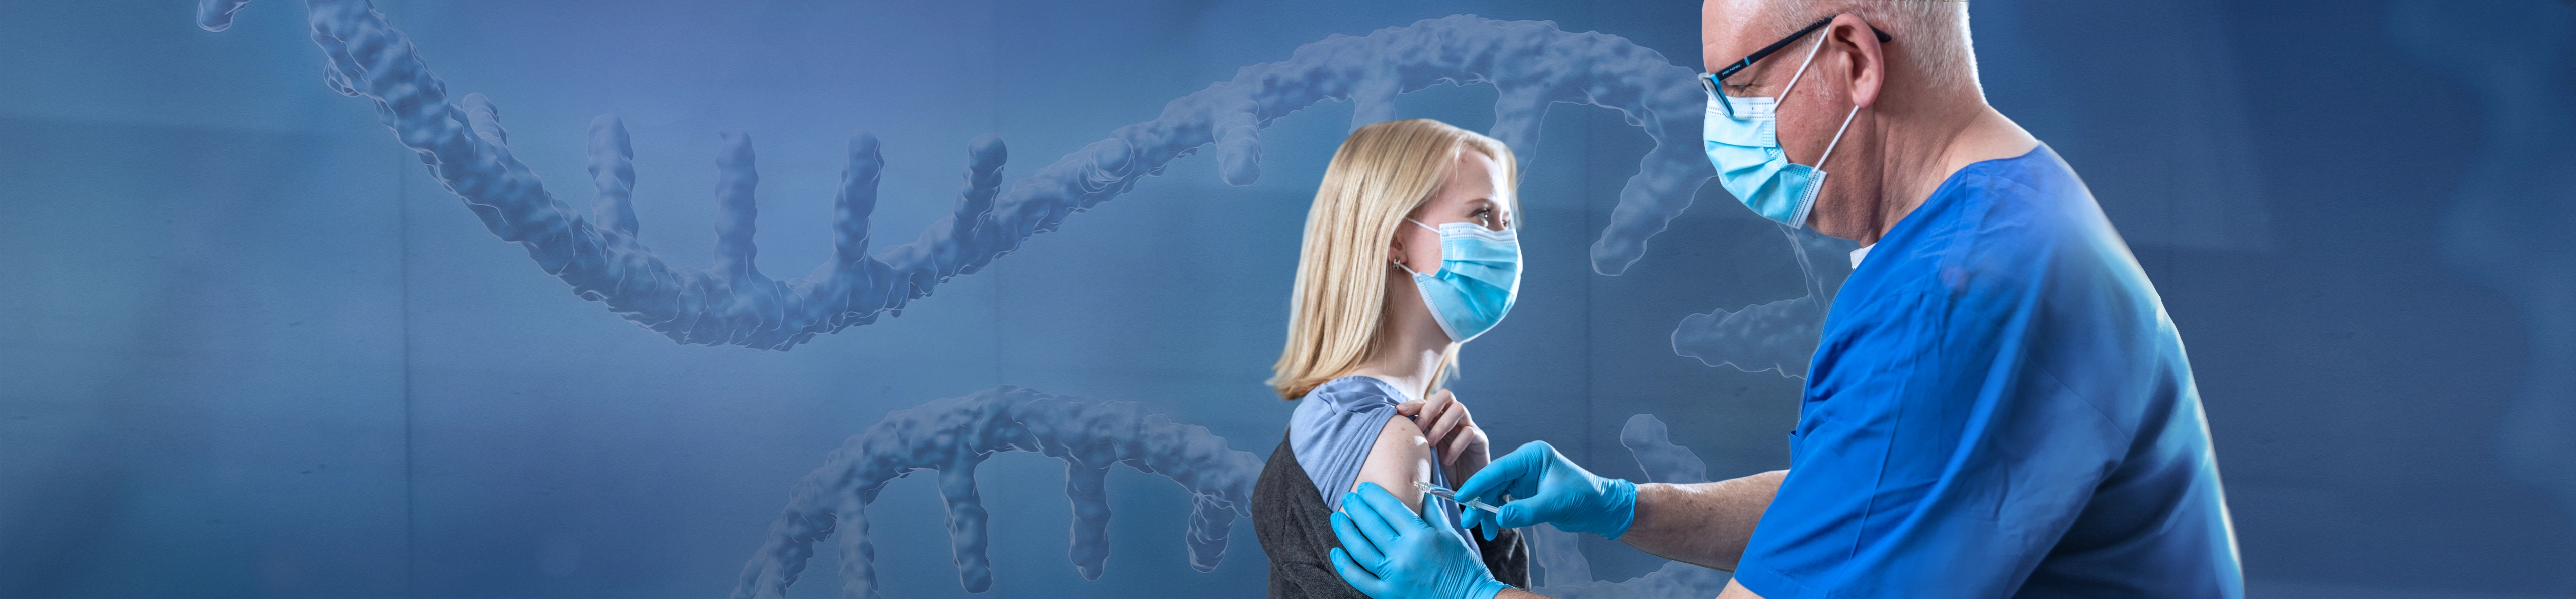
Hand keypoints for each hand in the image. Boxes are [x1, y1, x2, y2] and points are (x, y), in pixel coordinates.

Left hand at [1330, 482, 1511, 598]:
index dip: (1373, 495)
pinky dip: (1345, 565)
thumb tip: (1419, 486)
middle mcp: (1404, 554)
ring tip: (1337, 518)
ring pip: (1360, 549)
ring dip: (1345, 531)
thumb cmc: (1462, 565)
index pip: (1389, 508)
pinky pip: (1359, 579)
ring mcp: (1394, 575)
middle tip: (1348, 497)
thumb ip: (1430, 510)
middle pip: (1371, 525)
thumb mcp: (1449, 533)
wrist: (1470, 598)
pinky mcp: (1389, 594)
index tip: (1364, 487)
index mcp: (1420, 535)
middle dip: (1356, 507)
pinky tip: (1337, 552)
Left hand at [1397, 389, 1490, 480]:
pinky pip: (1469, 432)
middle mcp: (1454, 418)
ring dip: (1442, 425)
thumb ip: (1414, 442)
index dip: (1413, 404)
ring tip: (1431, 444)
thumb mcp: (1425, 454)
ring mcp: (1468, 426)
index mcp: (1438, 418)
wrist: (1465, 487)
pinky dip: (1455, 446)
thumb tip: (1388, 436)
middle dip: (1430, 409)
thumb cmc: (1441, 470)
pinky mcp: (1480, 439)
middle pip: (1445, 395)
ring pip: (1459, 409)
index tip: (1399, 412)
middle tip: (1419, 428)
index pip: (1426, 401)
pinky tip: (1446, 461)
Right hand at [1454, 441, 1636, 539]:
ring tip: (1485, 532)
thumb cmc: (1585, 497)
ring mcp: (1524, 478)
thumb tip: (1499, 518)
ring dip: (1487, 511)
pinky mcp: (1525, 492)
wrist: (1601, 508)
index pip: (1498, 469)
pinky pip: (1504, 502)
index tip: (1461, 497)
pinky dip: (1498, 515)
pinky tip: (1495, 527)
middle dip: (1479, 502)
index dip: (1477, 483)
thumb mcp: (1555, 504)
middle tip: (1469, 521)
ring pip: (1495, 493)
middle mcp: (1525, 464)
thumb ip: (1525, 511)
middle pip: (1493, 482)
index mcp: (1532, 456)